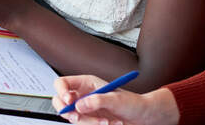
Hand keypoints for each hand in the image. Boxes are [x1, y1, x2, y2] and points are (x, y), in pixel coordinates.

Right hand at [52, 75, 179, 124]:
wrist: (143, 118)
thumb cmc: (132, 103)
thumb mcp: (116, 99)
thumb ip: (97, 100)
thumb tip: (80, 105)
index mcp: (87, 83)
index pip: (63, 83)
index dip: (61, 91)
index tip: (68, 101)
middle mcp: (84, 95)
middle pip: (61, 102)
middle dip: (68, 111)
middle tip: (78, 117)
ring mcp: (86, 109)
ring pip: (72, 117)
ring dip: (87, 122)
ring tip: (105, 121)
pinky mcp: (90, 121)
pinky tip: (107, 123)